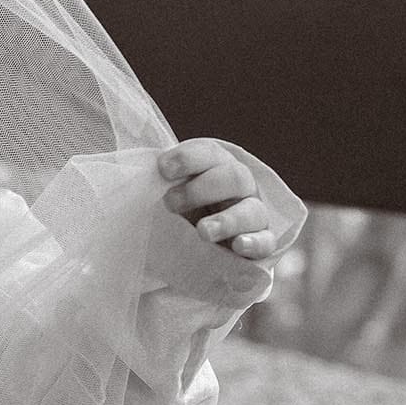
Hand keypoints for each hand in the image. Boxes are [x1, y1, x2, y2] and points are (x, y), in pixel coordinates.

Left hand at [157, 140, 295, 261]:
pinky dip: (254, 242)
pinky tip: (238, 245)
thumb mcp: (168, 196)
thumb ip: (159, 186)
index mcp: (215, 168)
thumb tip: (139, 178)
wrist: (198, 251)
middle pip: (233, 177)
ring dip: (226, 220)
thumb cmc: (179, 215)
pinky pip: (266, 241)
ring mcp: (252, 215)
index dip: (188, 158)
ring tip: (202, 231)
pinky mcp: (260, 244)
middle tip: (171, 203)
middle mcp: (239, 188)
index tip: (162, 169)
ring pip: (251, 210)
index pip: (209, 153)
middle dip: (200, 189)